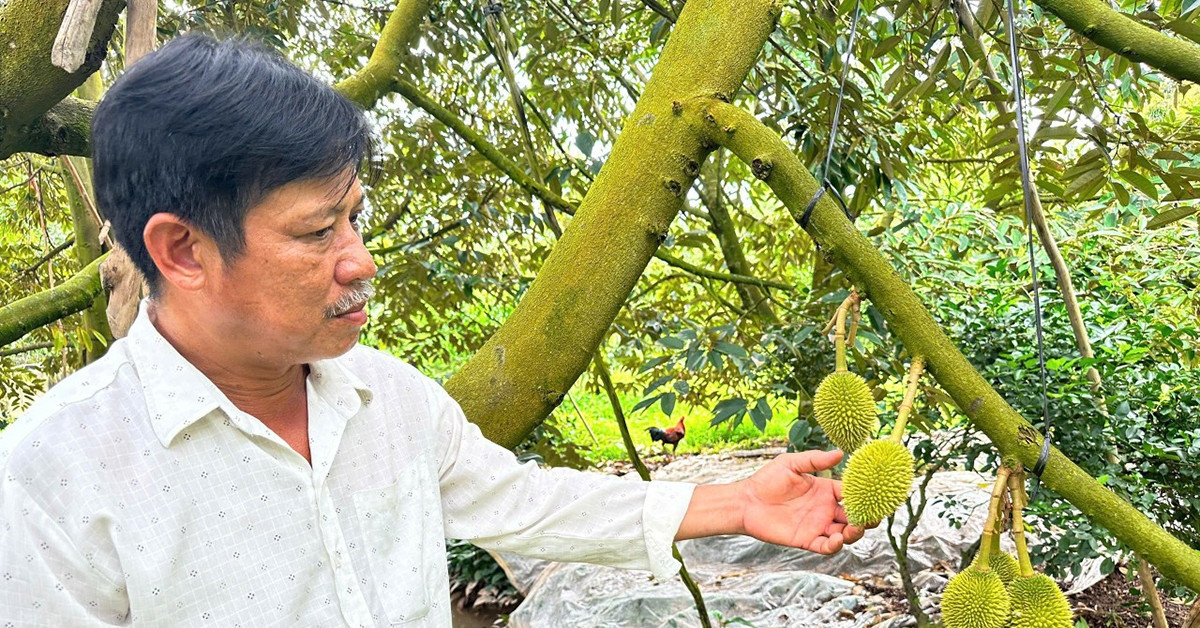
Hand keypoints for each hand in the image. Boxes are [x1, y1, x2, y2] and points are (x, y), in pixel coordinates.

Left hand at [737, 449, 869, 553]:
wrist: (746, 501)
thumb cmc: (767, 480)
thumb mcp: (791, 464)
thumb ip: (815, 460)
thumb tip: (840, 453)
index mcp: (825, 490)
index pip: (851, 493)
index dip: (864, 495)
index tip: (875, 495)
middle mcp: (825, 509)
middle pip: (854, 516)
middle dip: (866, 518)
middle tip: (873, 517)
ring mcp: (817, 525)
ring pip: (845, 533)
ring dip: (854, 533)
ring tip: (854, 528)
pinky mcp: (806, 540)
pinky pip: (826, 546)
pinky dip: (835, 545)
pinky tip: (837, 539)